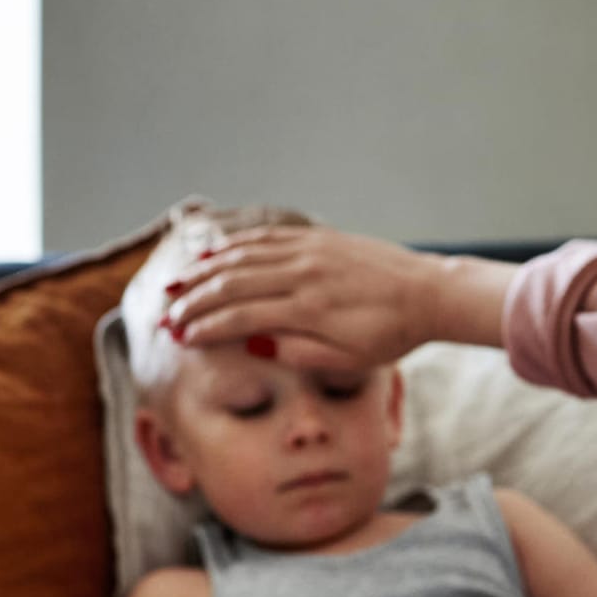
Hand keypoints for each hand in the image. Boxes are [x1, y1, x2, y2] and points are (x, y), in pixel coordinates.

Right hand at [164, 215, 441, 370]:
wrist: (429, 294)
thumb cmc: (392, 335)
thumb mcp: (349, 360)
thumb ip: (299, 353)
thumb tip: (254, 343)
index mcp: (309, 309)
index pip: (241, 316)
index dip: (206, 327)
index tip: (180, 338)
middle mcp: (304, 274)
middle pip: (233, 283)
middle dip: (194, 300)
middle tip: (166, 316)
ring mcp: (311, 251)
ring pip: (244, 256)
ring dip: (205, 270)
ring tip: (176, 284)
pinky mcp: (319, 238)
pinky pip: (267, 237)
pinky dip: (235, 245)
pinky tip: (214, 254)